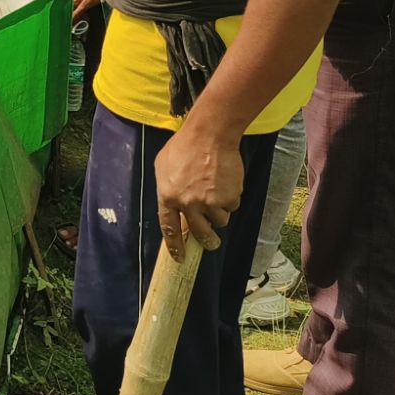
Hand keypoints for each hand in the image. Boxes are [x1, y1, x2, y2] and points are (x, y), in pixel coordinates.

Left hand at [152, 122, 241, 259]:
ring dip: (219, 213)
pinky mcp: (229, 198)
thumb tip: (173, 205)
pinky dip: (230, 199)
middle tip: (211, 242)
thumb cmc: (183, 147)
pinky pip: (231, 207)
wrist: (209, 136)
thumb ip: (167, 188)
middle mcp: (188, 204)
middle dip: (207, 241)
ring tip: (216, 193)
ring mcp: (210, 202)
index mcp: (167, 197)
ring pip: (219, 221)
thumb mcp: (163, 166)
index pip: (169, 229)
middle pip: (200, 233)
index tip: (180, 259)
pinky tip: (225, 183)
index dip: (175, 246)